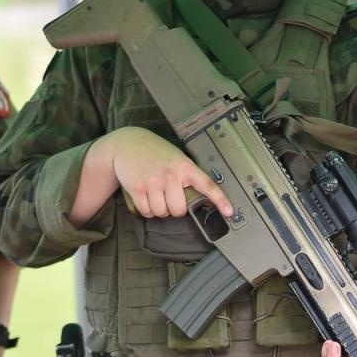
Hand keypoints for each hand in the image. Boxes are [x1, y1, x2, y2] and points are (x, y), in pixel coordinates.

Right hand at [97, 127, 232, 219]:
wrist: (127, 144)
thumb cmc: (155, 152)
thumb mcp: (176, 158)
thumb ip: (187, 175)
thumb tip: (196, 199)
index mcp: (185, 166)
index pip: (207, 185)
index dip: (220, 200)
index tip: (229, 212)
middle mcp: (171, 175)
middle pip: (179, 210)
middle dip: (174, 208)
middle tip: (168, 195)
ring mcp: (153, 182)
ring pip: (162, 213)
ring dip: (158, 209)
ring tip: (155, 192)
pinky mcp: (137, 188)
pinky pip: (147, 212)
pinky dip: (146, 209)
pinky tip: (145, 196)